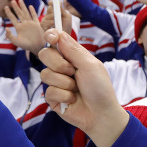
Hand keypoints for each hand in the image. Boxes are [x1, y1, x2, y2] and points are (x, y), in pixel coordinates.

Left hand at [4, 0, 45, 53]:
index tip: (5, 7)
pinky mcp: (37, 24)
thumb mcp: (15, 41)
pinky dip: (32, 11)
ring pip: (26, 13)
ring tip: (20, 0)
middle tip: (12, 1)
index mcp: (18, 28)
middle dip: (16, 7)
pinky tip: (30, 6)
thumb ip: (10, 35)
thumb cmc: (26, 45)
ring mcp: (30, 24)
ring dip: (23, 7)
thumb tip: (6, 28)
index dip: (9, 13)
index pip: (12, 18)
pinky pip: (34, 16)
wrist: (37, 47)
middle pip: (19, 14)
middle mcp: (24, 24)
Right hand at [39, 29, 128, 146]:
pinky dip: (64, 95)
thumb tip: (57, 33)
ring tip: (76, 89)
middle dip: (59, 63)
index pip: (56, 41)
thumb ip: (73, 50)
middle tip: (73, 72)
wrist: (101, 113)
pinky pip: (49, 91)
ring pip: (45, 74)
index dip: (51, 36)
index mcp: (73, 57)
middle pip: (45, 55)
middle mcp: (62, 67)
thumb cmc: (100, 88)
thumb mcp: (90, 65)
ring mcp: (56, 82)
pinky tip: (73, 100)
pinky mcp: (52, 97)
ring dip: (64, 83)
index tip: (50, 37)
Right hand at [41, 1, 71, 34]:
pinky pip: (45, 21)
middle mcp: (48, 15)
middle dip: (54, 10)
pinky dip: (50, 22)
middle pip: (49, 8)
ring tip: (57, 22)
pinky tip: (54, 25)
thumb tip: (59, 2)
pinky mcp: (42, 26)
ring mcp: (44, 20)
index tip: (54, 2)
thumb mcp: (66, 17)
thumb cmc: (66, 27)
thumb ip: (62, 10)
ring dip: (53, 18)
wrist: (64, 36)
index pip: (51, 4)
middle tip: (59, 14)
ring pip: (47, 15)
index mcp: (54, 11)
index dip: (52, 2)